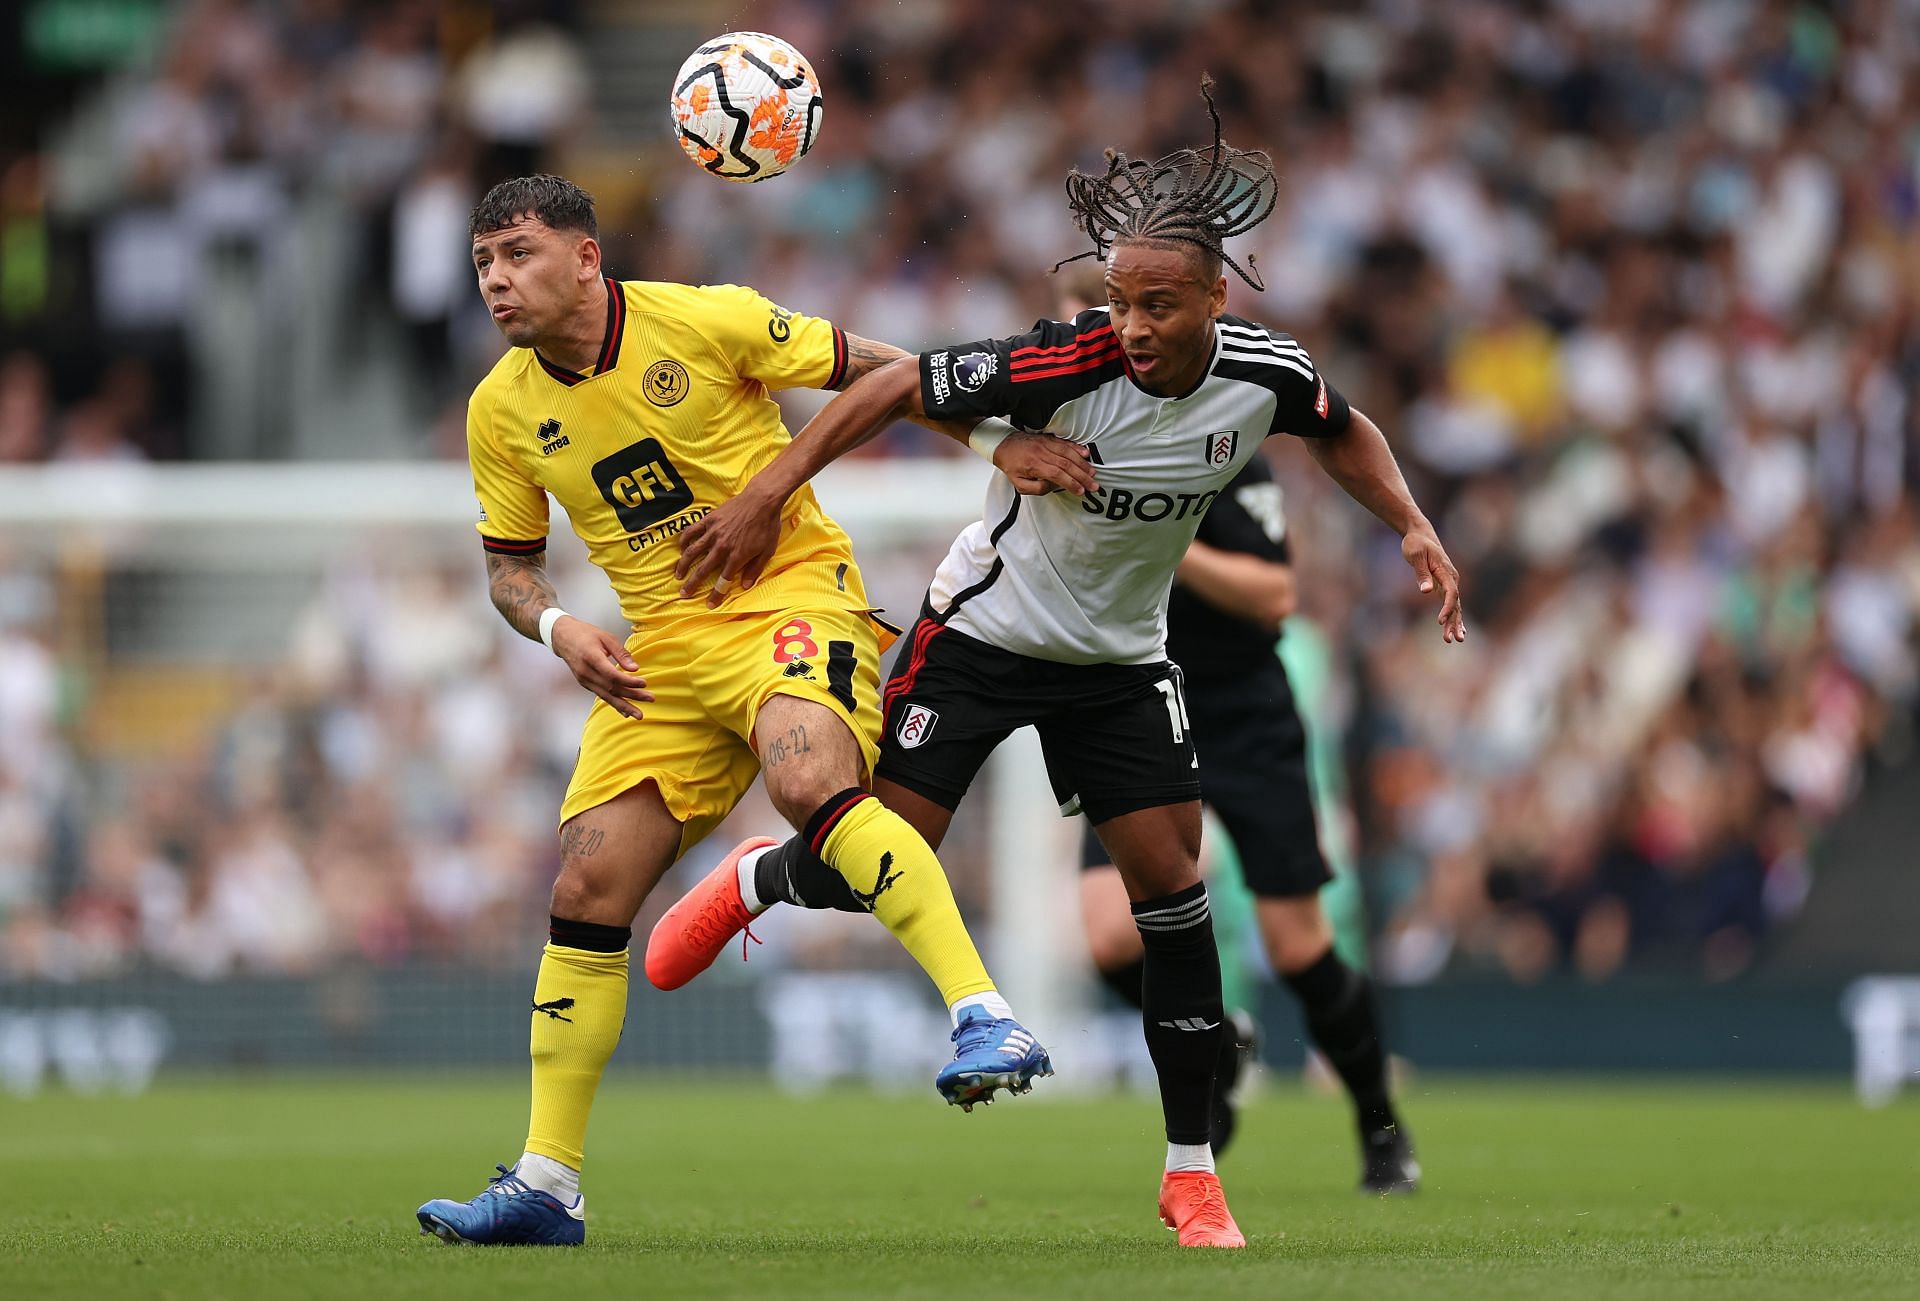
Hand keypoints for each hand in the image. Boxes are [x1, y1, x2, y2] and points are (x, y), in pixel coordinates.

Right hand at [549, 616, 654, 718]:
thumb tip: (634, 669)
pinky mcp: (585, 684)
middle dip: (632, 696)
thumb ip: (621, 653)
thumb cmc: (585, 634)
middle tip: (650, 699)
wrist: (563, 638)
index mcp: (591, 657)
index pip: (611, 675)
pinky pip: (601, 696)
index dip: (628, 681)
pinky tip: (625, 712)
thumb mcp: (606, 637)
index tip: (644, 683)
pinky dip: (614, 704)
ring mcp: (584, 680)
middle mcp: (586, 672)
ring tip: (639, 715)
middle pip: (611, 688)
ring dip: (624, 706)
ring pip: (606, 696)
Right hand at [675, 487, 783, 606]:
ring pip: (693, 552)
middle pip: (703, 570)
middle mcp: (722, 547)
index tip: (709, 604)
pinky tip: (681, 548)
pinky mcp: (709, 520)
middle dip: (692, 584)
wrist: (761, 501)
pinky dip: (685, 540)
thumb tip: (746, 586)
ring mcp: (713, 533)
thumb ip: (755, 569)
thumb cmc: (767, 526)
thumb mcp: (767, 551)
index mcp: (737, 557)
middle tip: (683, 593)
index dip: (716, 595)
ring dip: (683, 565)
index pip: (723, 581)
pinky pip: (692, 531)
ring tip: (678, 575)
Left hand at [993, 432, 1097, 495]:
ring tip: (1092, 473)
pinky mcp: (1049, 439)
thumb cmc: (1011, 464)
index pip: (1056, 475)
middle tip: (1093, 485)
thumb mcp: (1018, 483)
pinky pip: (1065, 443)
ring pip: (1068, 454)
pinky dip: (1077, 448)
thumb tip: (1053, 486)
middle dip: (1082, 476)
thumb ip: (1036, 488)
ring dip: (1082, 464)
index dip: (1070, 483)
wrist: (1003, 444)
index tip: (1080, 491)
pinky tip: (1086, 453)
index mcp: (1033, 465)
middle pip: (1066, 465)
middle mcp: (1041, 453)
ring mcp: (1046, 444)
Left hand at [1402, 525, 1465, 643]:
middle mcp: (1452, 578)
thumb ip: (1421, 573)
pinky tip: (1454, 631)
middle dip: (1455, 622)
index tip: (1440, 622)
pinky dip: (1453, 617)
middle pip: (1456, 603)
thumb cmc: (1416, 544)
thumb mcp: (1415, 555)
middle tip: (1453, 639)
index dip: (1447, 608)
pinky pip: (1451, 604)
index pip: (1451, 592)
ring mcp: (1450, 583)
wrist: (1421, 535)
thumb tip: (1426, 591)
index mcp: (1446, 571)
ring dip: (1455, 623)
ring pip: (1455, 606)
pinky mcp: (1444, 586)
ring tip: (1454, 640)